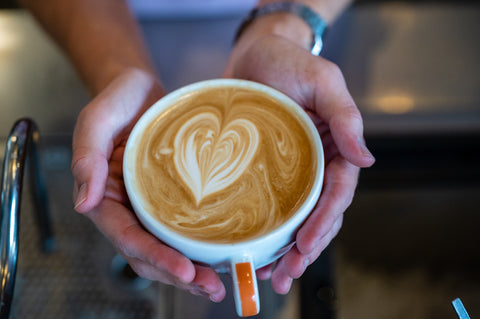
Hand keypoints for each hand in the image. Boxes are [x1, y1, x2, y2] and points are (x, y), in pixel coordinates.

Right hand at [71, 68, 226, 301]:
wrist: (141, 89)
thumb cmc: (118, 99)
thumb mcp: (98, 118)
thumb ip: (87, 156)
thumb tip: (83, 203)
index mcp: (106, 196)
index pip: (128, 237)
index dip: (155, 257)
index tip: (184, 270)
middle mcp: (129, 208)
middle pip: (149, 253)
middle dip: (179, 274)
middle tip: (212, 286)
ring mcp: (152, 206)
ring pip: (168, 249)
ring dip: (192, 271)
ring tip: (220, 284)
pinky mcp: (173, 199)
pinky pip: (185, 230)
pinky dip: (201, 248)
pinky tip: (224, 257)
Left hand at [224, 35, 374, 292]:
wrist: (254, 54)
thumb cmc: (289, 62)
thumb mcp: (323, 82)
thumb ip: (346, 118)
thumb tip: (367, 159)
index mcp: (334, 148)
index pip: (336, 193)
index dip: (323, 222)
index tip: (306, 245)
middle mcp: (315, 164)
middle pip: (318, 214)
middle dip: (306, 248)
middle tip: (286, 275)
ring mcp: (290, 171)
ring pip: (296, 218)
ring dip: (287, 250)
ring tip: (272, 276)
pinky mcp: (264, 172)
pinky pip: (270, 206)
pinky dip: (267, 232)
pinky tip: (257, 253)